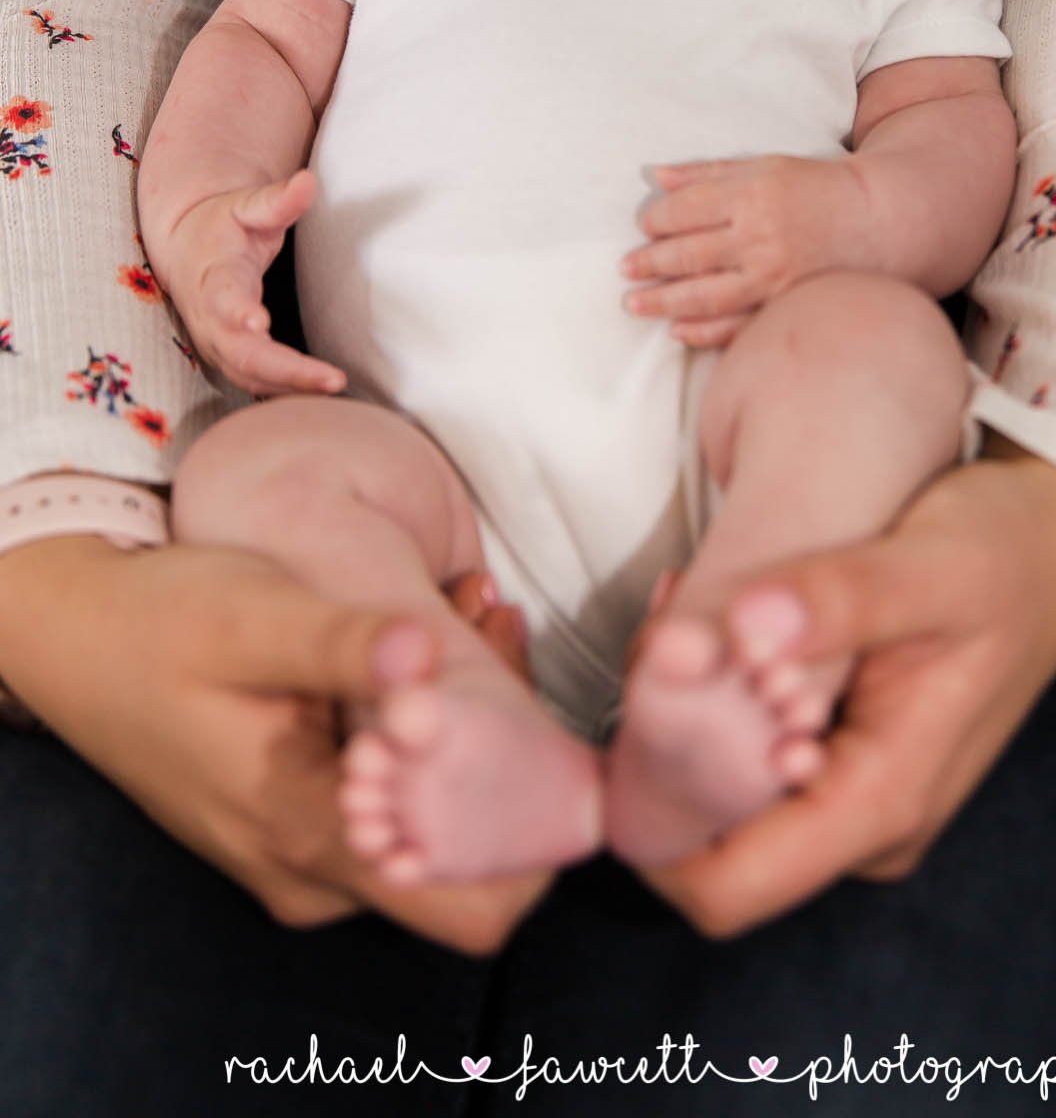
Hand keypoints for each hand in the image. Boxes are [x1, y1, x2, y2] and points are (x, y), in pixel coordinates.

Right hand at [0, 536, 542, 953]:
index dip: (522, 824)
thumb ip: (341, 645)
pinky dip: (424, 733)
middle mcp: (312, 873)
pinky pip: (392, 808)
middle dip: (502, 744)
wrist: (81, 636)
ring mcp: (305, 859)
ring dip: (466, 725)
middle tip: (495, 623)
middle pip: (463, 856)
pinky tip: (426, 641)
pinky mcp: (301, 829)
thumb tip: (426, 653)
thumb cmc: (163, 623)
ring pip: (432, 827)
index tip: (524, 708)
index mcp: (305, 833)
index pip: (466, 895)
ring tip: (466, 609)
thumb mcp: (254, 616)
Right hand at [163, 170, 344, 395]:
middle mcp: (211, 320)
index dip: (238, 315)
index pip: (223, 301)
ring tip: (334, 388)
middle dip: (284, 370)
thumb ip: (276, 200)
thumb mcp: (246, 206)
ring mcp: (218, 344)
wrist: (188, 247)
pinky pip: (256, 384)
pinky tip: (319, 396)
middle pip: (241, 355)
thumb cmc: (224, 225)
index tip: (260, 324)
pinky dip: (284, 393)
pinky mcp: (230, 358)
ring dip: (290, 389)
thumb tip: (307, 182)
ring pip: (249, 377)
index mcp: (214, 278)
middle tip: (331, 379)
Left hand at [621, 155, 860, 347]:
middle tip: (625, 269)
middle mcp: (759, 238)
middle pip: (688, 254)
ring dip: (662, 301)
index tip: (643, 227)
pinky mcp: (784, 306)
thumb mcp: (763, 167)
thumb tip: (655, 176)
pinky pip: (735, 326)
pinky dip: (702, 332)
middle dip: (649, 263)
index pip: (686, 211)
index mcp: (752, 195)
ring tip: (634, 303)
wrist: (874, 221)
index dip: (656, 220)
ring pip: (703, 295)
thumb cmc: (814, 189)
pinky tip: (676, 331)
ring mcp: (772, 278)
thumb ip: (707, 173)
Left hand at [637, 440, 1055, 935]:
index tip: (632, 719)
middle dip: (661, 748)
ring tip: (692, 608)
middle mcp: (863, 822)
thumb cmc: (1007, 552)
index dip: (653, 823)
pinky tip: (720, 618)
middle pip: (709, 839)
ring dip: (687, 714)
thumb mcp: (931, 565)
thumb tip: (747, 628)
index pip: (725, 887)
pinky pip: (749, 753)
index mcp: (883, 802)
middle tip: (666, 629)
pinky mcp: (843, 753)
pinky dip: (717, 696)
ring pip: (722, 793)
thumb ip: (841, 600)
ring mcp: (852, 791)